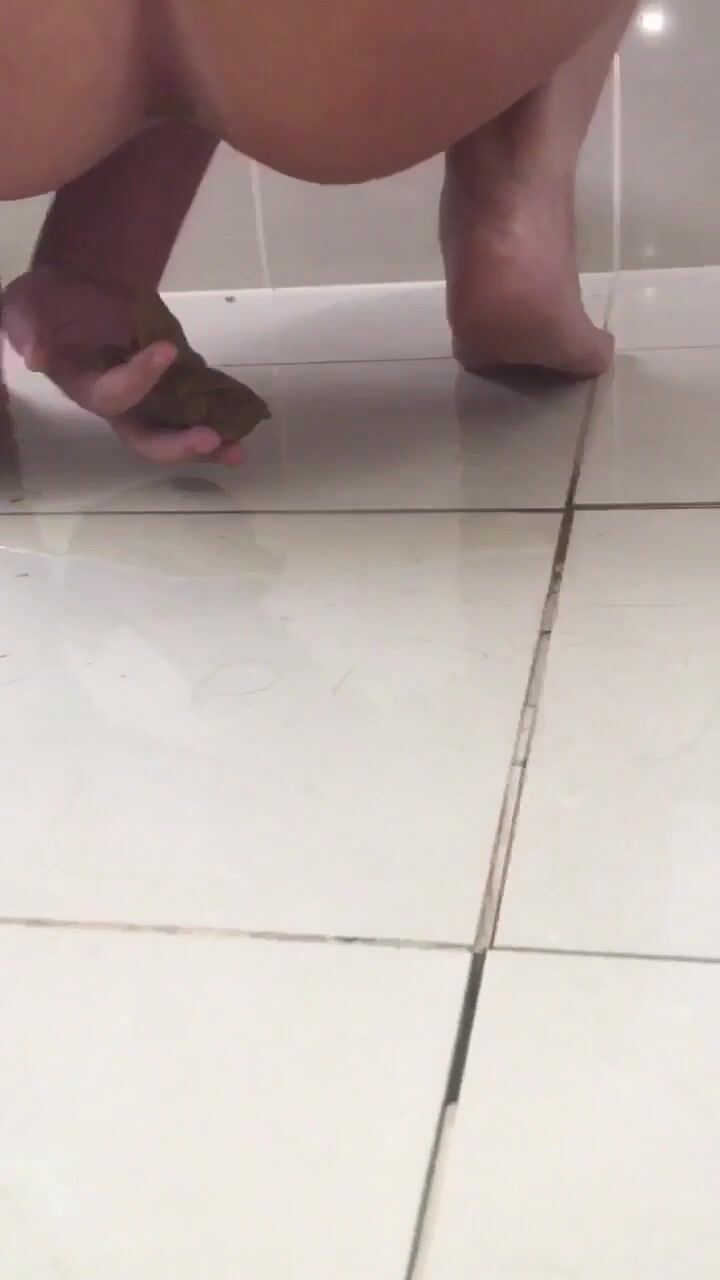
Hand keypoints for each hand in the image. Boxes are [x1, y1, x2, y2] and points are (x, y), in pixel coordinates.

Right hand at [1, 266, 244, 464]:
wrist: (80, 286)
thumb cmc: (46, 302)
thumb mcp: (25, 309)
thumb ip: (27, 330)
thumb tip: (37, 356)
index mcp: (86, 389)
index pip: (113, 398)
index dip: (138, 381)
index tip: (166, 350)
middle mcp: (122, 404)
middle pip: (148, 439)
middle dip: (178, 446)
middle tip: (210, 440)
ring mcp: (151, 396)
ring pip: (179, 430)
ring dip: (208, 444)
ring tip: (237, 450)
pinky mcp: (175, 380)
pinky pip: (200, 404)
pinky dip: (223, 412)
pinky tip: (247, 416)